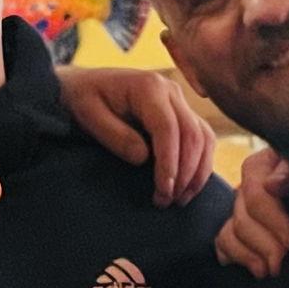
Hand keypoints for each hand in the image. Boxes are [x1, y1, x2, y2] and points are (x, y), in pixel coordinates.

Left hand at [56, 65, 215, 205]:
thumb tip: (143, 158)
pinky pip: (202, 139)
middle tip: (168, 201)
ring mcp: (179, 101)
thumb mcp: (89, 116)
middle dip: (185, 173)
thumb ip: (116, 136)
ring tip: (180, 199)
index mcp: (148, 87)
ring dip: (197, 172)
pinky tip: (187, 186)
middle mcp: (170, 91)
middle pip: (193, 134)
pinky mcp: (182, 114)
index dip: (169, 162)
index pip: (168, 128)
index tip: (163, 190)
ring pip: (204, 138)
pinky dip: (200, 164)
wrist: (85, 86)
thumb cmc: (84, 100)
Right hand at [215, 147, 288, 277]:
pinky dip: (236, 256)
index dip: (272, 221)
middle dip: (264, 245)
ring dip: (249, 256)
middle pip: (243, 219)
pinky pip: (224, 242)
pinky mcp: (240, 229)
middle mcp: (251, 185)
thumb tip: (272, 185)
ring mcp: (243, 208)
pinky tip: (254, 267)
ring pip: (230, 233)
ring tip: (269, 271)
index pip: (255, 194)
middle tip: (281, 264)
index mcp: (265, 166)